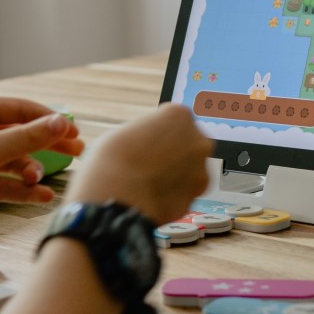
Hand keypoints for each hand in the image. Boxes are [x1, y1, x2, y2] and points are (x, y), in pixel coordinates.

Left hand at [0, 98, 82, 243]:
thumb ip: (25, 139)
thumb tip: (60, 123)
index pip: (20, 110)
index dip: (49, 120)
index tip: (73, 132)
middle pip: (21, 135)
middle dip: (47, 144)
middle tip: (76, 152)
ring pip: (13, 162)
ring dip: (30, 170)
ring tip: (38, 180)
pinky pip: (4, 185)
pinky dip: (21, 190)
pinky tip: (39, 196)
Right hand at [64, 104, 209, 223]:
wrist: (118, 198)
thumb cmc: (113, 162)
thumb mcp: (124, 133)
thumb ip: (145, 136)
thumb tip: (147, 145)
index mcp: (178, 115)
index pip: (175, 119)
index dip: (159, 132)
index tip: (149, 141)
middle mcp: (197, 139)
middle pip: (188, 143)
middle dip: (173, 152)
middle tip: (149, 163)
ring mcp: (200, 169)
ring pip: (190, 169)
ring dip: (176, 174)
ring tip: (148, 183)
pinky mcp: (197, 195)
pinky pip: (186, 191)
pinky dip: (174, 194)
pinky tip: (153, 196)